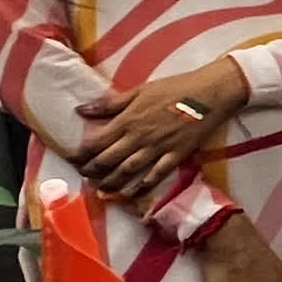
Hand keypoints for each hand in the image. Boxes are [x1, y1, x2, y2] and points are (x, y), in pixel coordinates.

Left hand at [76, 54, 249, 191]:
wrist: (209, 94)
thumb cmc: (174, 88)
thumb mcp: (139, 91)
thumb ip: (110, 104)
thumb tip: (81, 110)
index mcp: (128, 120)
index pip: (96, 142)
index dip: (81, 153)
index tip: (72, 159)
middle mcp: (139, 138)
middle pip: (108, 160)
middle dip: (91, 170)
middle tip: (83, 175)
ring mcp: (158, 149)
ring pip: (128, 171)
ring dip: (111, 182)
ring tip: (101, 188)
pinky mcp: (176, 155)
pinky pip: (156, 175)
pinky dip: (143, 186)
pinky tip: (133, 193)